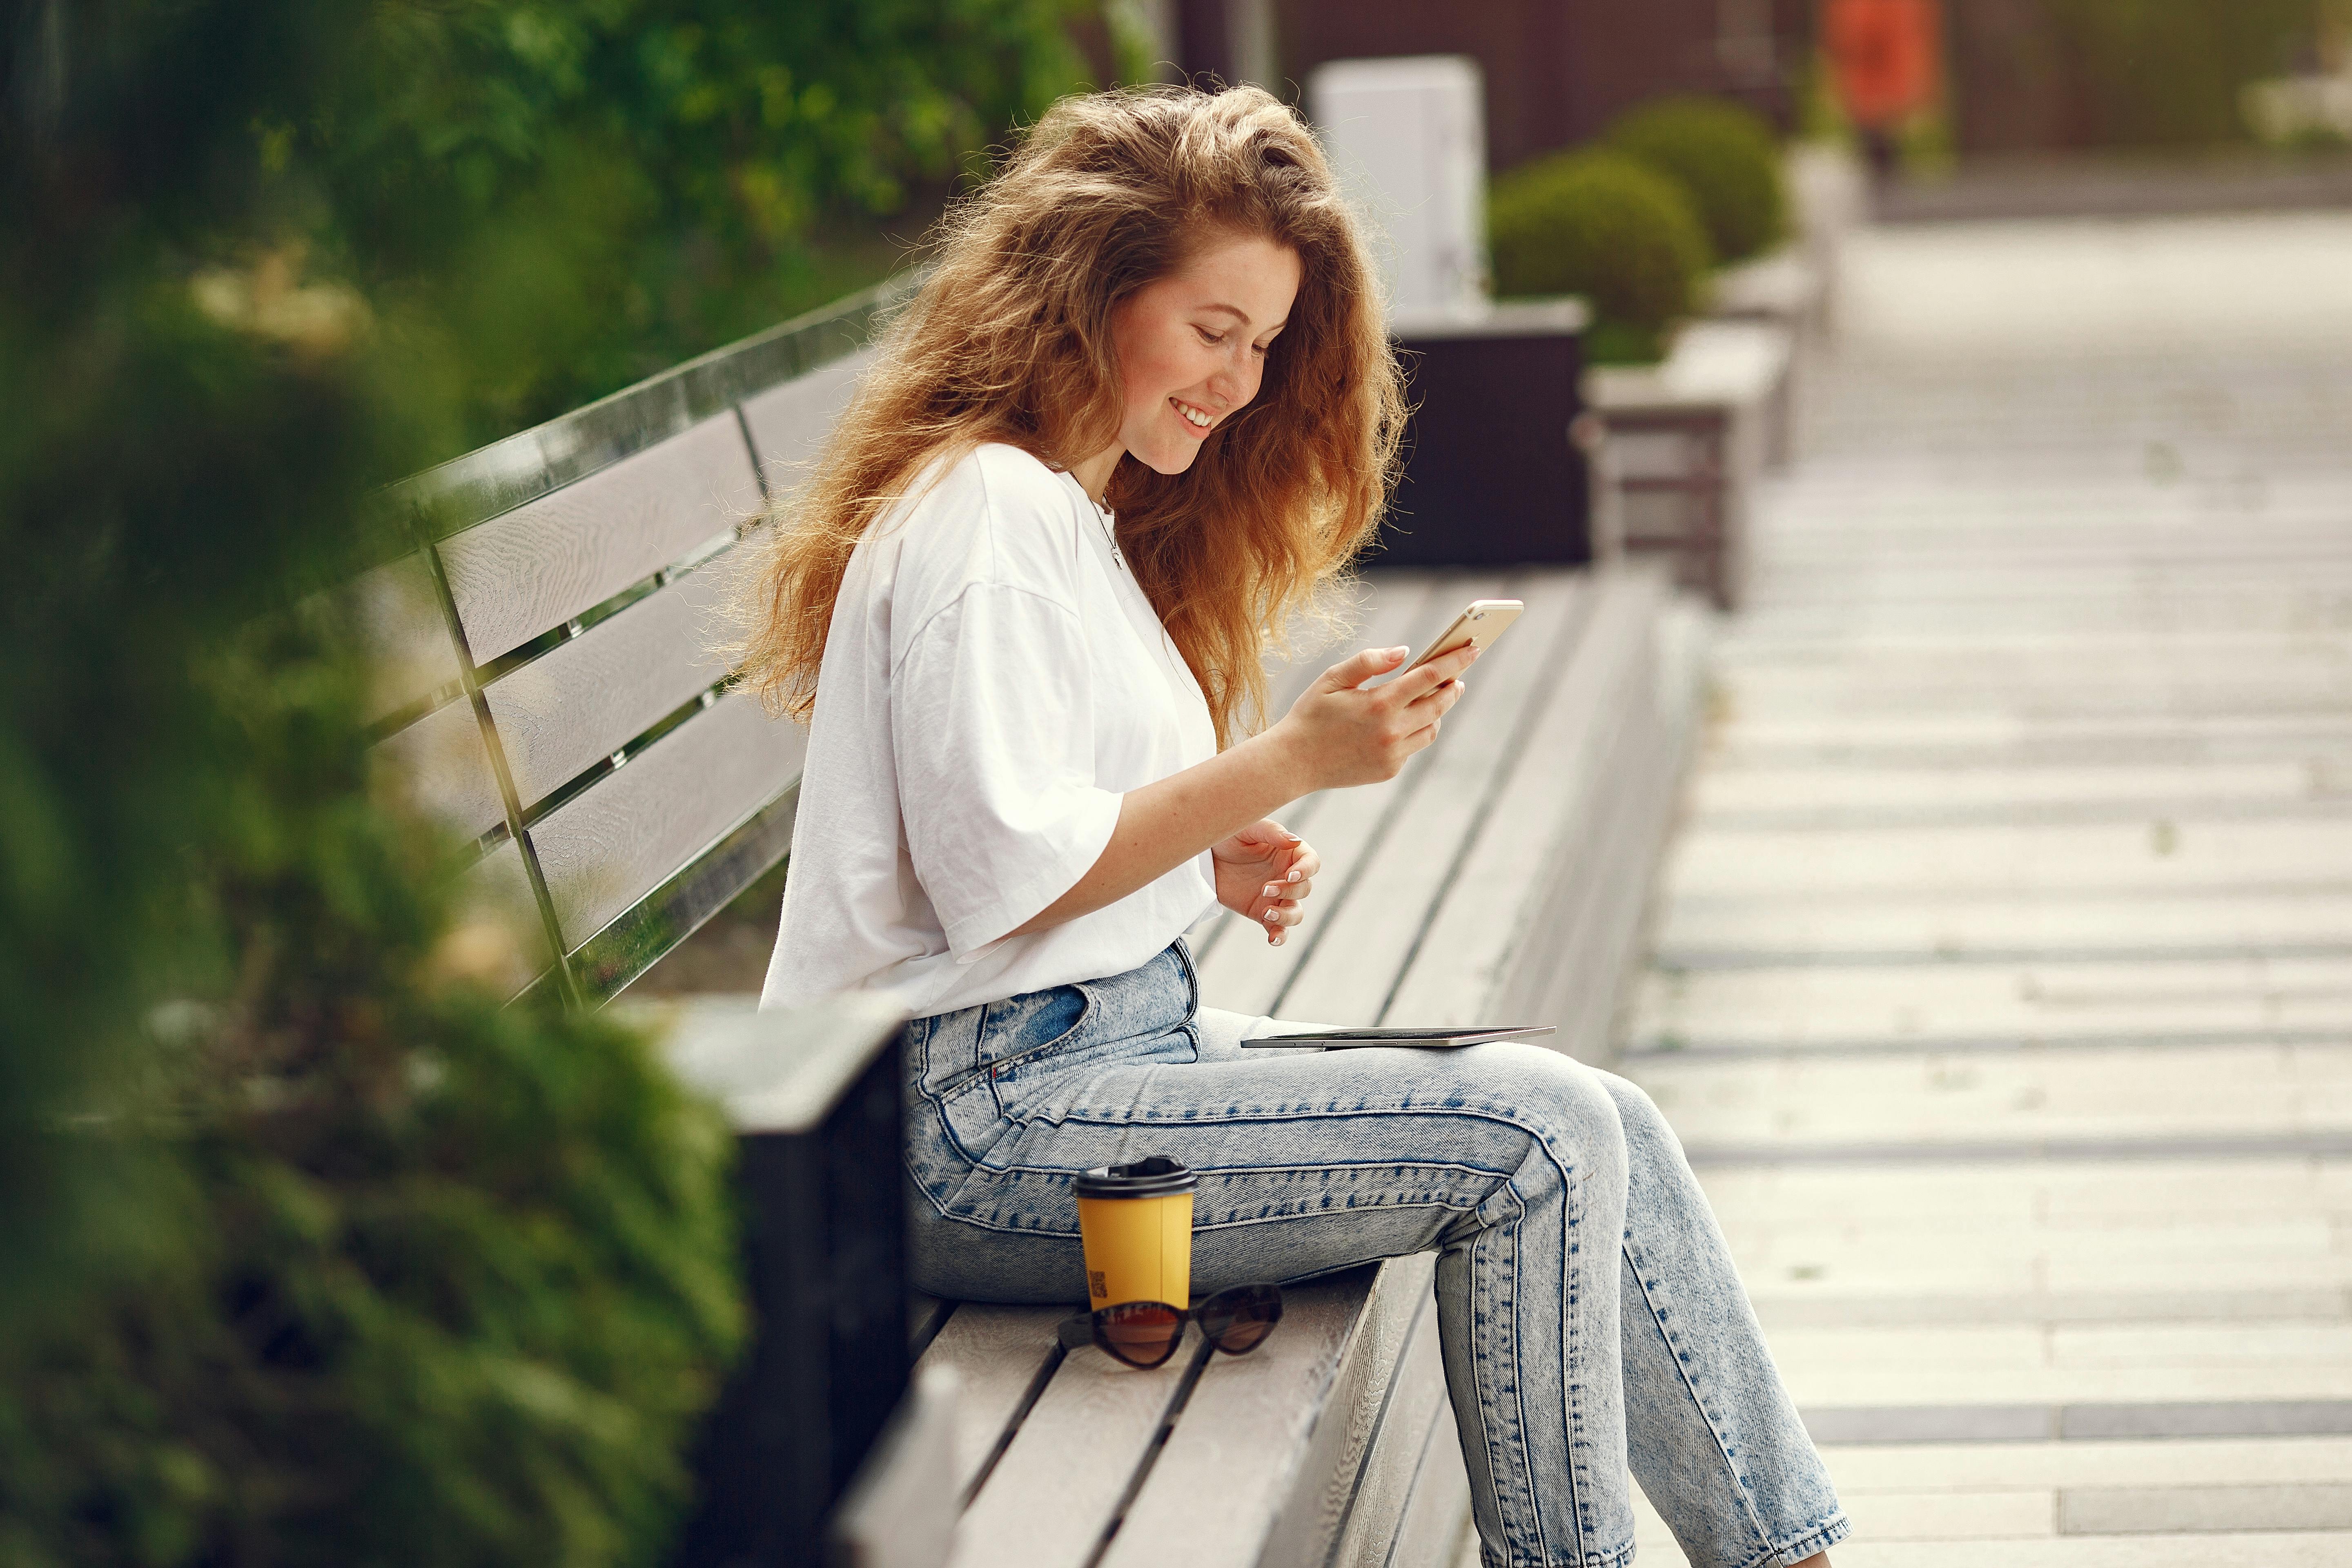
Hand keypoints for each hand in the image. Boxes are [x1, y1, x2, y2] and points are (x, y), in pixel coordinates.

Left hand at [1212, 820, 1320, 946]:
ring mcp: (1277, 897)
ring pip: (1296, 913)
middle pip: (1304, 889)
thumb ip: (1271, 833)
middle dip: (1288, 891)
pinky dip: (1280, 936)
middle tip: (1265, 888)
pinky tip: (1272, 940)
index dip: (1306, 871)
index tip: (1290, 875)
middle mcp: (1287, 877)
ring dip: (1286, 916)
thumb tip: (1294, 841)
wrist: (1206, 858)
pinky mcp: (1263, 913)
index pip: (1311, 863)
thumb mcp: (1248, 828)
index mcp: (1290, 854)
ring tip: (1267, 911)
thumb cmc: (1229, 836)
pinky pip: (1278, 929)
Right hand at [1264, 641, 1476, 793]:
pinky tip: (1405, 721)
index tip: (1473, 649)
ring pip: (1431, 729)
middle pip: (1439, 704)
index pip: (1430, 676)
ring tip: (1435, 697)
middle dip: (1452, 686)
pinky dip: (1416, 731)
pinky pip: (1414, 747)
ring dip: (1437, 711)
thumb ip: (1370, 661)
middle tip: (1457, 677)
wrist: (1293, 762)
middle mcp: (1391, 731)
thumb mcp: (1333, 678)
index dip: (1455, 661)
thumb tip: (1405, 651)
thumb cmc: (1311, 714)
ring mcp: (1392, 754)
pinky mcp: (1389, 770)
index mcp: (1379, 703)